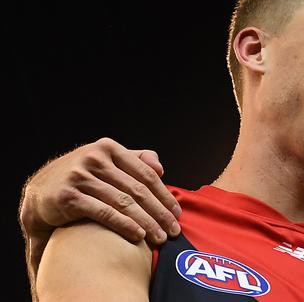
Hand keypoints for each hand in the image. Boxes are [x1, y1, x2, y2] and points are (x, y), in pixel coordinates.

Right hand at [19, 137, 180, 280]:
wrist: (42, 193)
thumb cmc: (84, 178)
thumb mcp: (107, 162)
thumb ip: (135, 160)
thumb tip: (160, 167)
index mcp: (108, 148)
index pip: (146, 174)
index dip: (164, 195)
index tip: (177, 213)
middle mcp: (94, 159)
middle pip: (137, 190)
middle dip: (159, 212)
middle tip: (174, 230)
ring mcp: (80, 177)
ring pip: (124, 203)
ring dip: (146, 222)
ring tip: (160, 238)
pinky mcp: (69, 196)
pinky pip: (104, 212)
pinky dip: (125, 225)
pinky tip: (138, 236)